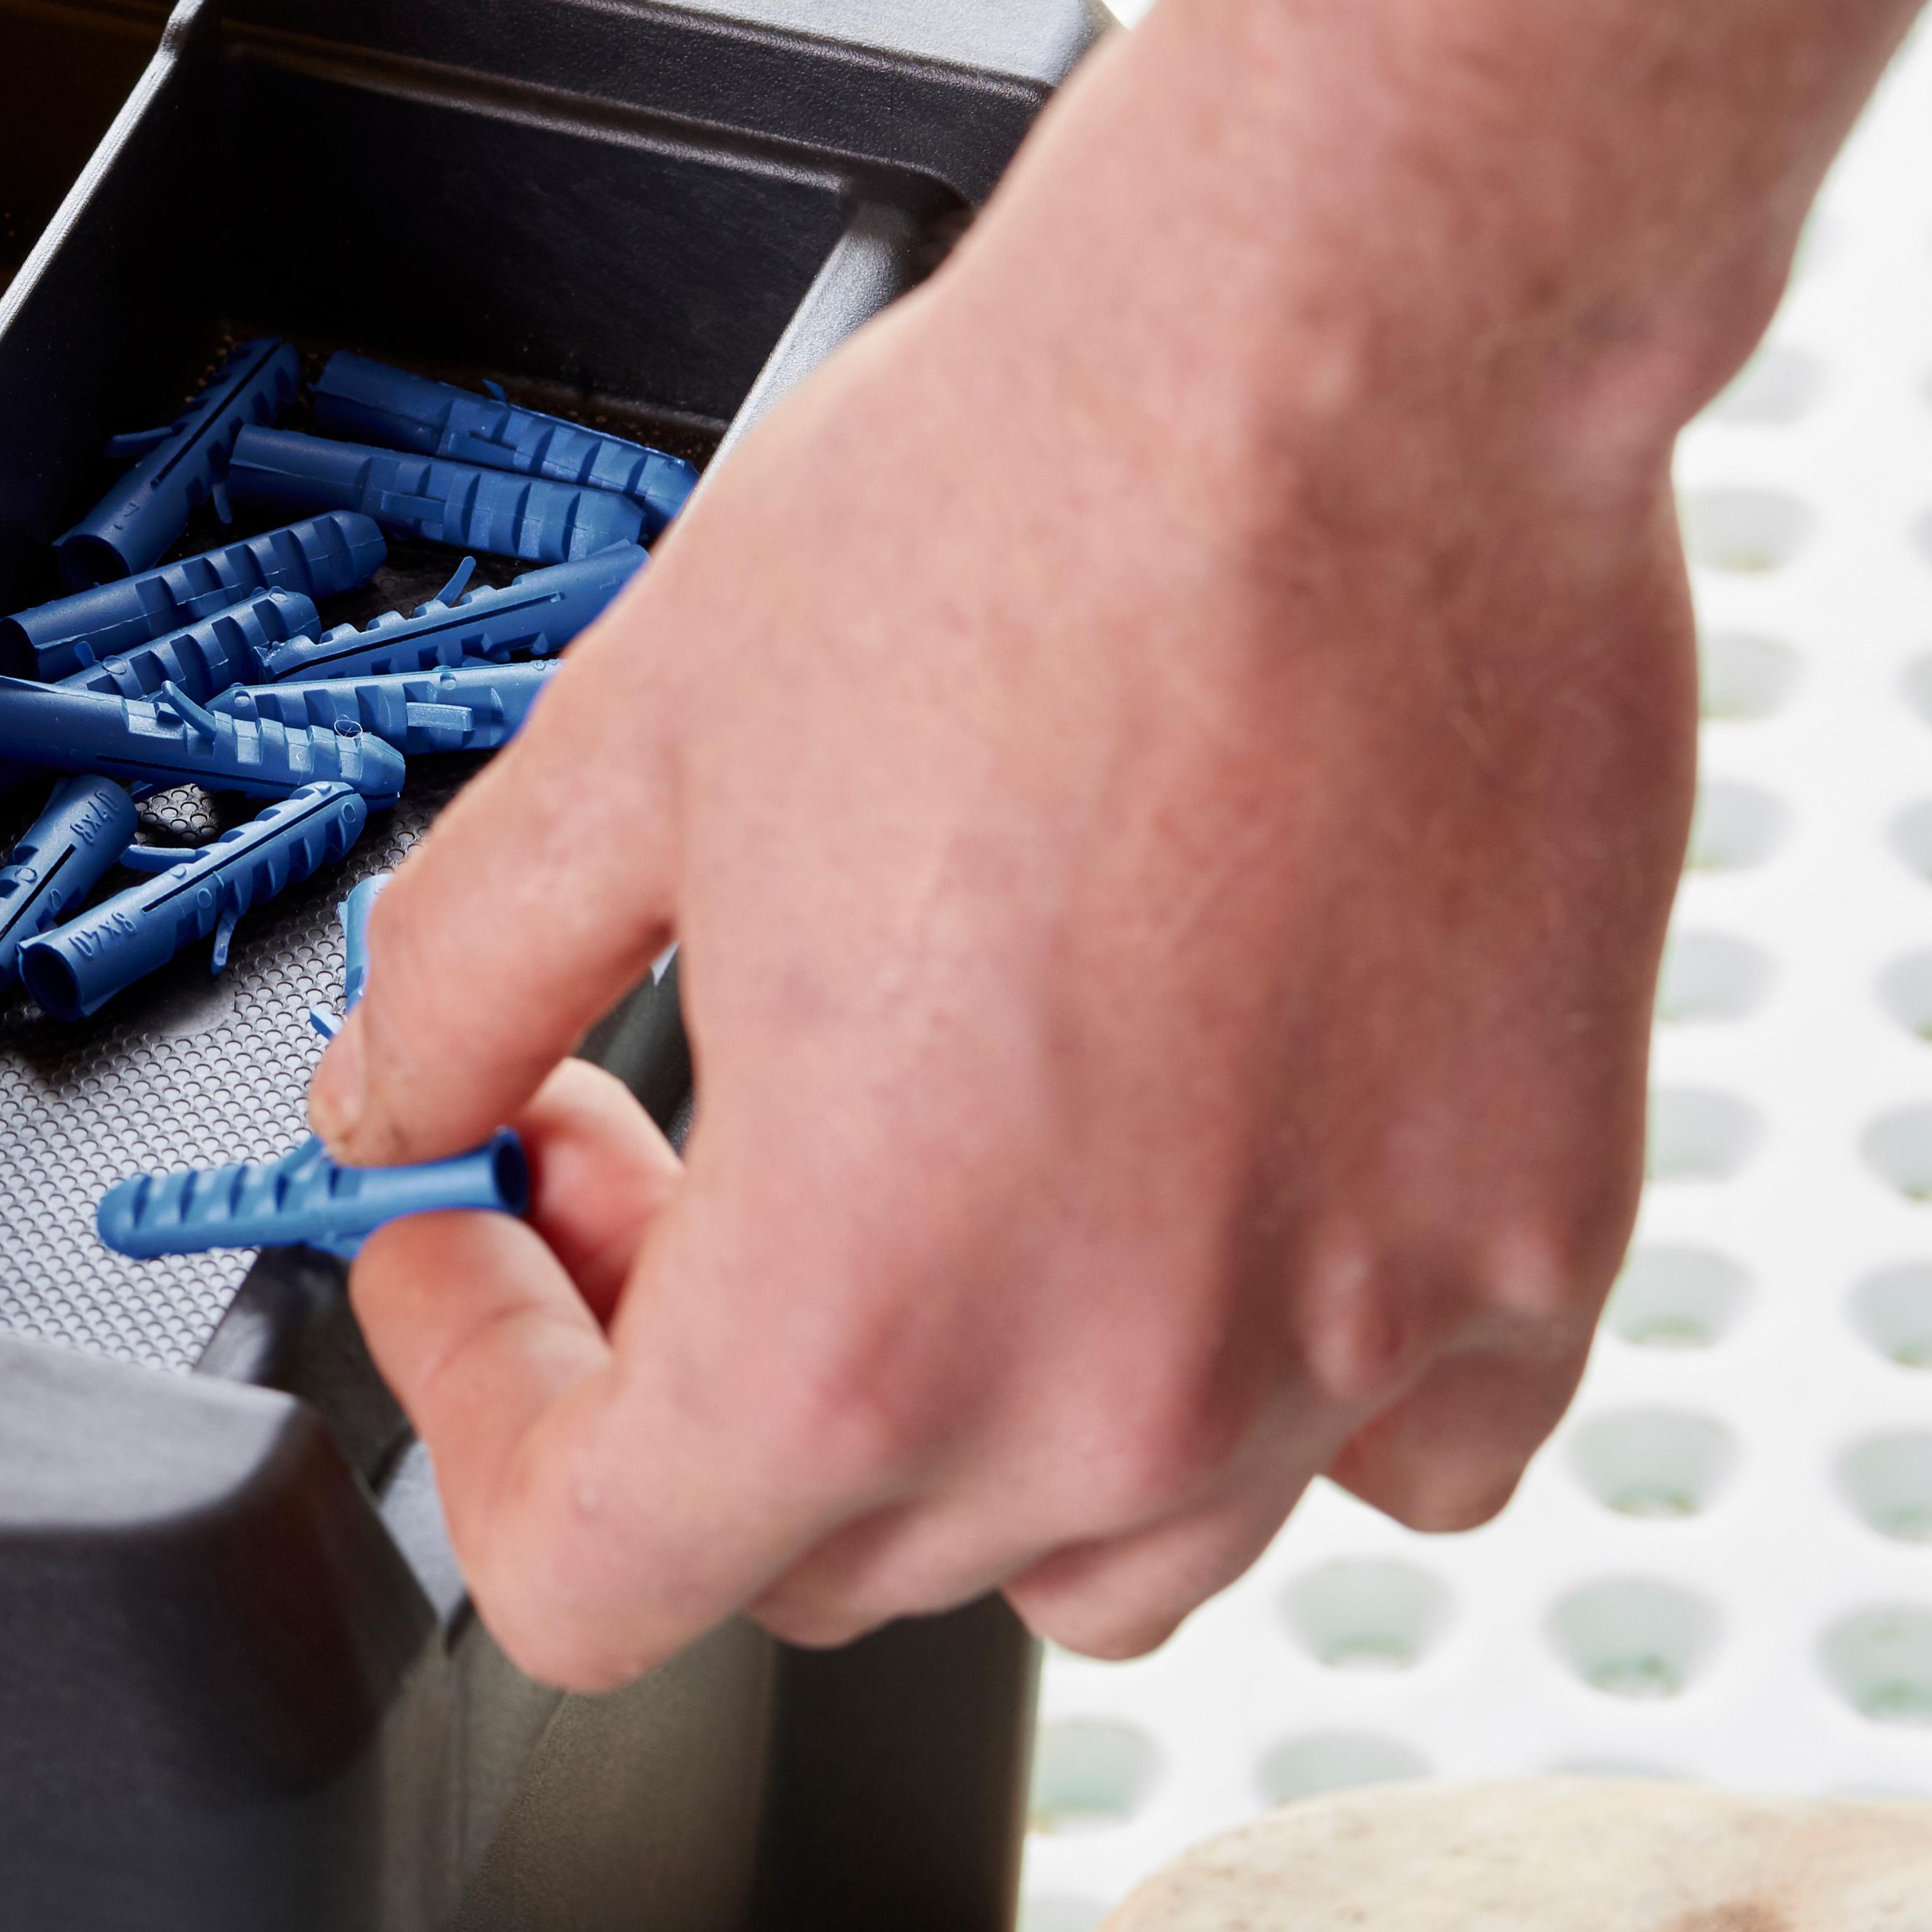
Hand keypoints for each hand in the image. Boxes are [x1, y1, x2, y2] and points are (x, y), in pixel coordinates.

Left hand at [309, 23, 1694, 1686]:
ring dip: (974, 1414)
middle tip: (658, 1128)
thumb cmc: (1026, 511)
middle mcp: (1114, 1386)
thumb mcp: (635, 748)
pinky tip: (1203, 1183)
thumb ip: (475, 977)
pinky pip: (1394, 1449)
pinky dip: (1283, 1378)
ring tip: (932, 1164)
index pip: (585, 1576)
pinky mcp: (1535, 1244)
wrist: (1356, 356)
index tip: (480, 1240)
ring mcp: (1346, 1340)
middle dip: (687, 1363)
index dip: (481, 1405)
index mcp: (854, 1308)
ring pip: (1107, 1549)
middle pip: (824, 1557)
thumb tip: (395, 1097)